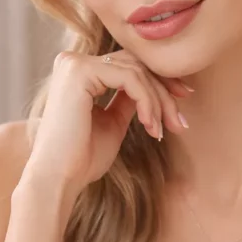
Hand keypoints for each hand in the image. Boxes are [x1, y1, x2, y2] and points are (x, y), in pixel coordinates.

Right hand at [20, 49, 191, 205]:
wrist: (58, 180)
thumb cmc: (83, 158)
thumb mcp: (113, 122)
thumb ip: (128, 100)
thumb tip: (155, 87)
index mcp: (78, 72)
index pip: (128, 65)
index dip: (158, 81)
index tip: (182, 99)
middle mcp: (73, 61)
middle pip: (135, 64)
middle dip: (164, 91)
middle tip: (180, 121)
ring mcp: (75, 63)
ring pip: (136, 70)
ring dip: (158, 101)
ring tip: (162, 129)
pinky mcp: (80, 71)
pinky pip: (130, 78)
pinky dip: (147, 101)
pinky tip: (150, 125)